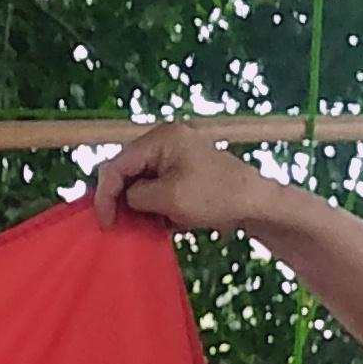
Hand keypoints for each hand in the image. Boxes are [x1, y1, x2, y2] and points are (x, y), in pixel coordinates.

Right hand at [84, 123, 284, 236]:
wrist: (257, 203)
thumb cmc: (215, 197)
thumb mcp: (169, 199)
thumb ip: (136, 196)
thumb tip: (122, 200)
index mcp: (161, 138)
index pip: (117, 164)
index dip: (105, 194)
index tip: (105, 223)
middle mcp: (165, 139)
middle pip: (126, 169)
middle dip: (119, 197)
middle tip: (117, 225)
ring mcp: (175, 153)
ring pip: (139, 179)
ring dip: (136, 203)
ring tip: (140, 225)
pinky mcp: (183, 169)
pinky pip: (156, 184)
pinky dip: (152, 203)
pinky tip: (158, 221)